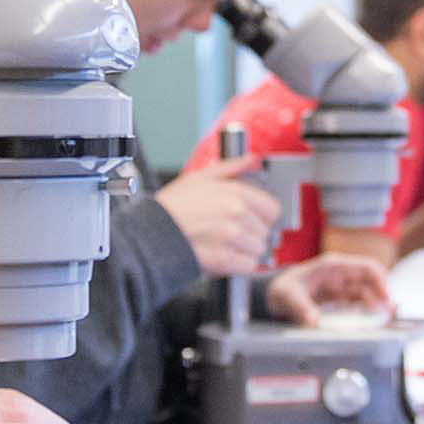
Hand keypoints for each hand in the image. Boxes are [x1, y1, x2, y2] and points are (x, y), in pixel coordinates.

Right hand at [154, 155, 280, 275]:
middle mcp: (237, 214)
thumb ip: (231, 167)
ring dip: (246, 251)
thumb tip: (251, 158)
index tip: (252, 220)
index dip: (263, 216)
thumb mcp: (199, 177)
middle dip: (251, 235)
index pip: (272, 209)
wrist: (151, 233)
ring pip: (258, 250)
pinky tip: (225, 257)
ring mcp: (231, 237)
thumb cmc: (172, 207)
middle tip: (232, 235)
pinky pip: (249, 266)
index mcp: (235, 192)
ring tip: (226, 246)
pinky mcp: (224, 259)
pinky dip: (240, 265)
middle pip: (265, 232)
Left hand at [265, 253, 392, 326]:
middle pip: (371, 283)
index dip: (381, 282)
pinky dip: (365, 313)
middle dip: (382, 297)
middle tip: (389, 315)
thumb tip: (313, 321)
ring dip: (376, 307)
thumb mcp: (288, 297)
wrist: (272, 295)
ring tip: (384, 321)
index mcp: (334, 267)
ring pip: (366, 295)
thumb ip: (300, 308)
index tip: (386, 300)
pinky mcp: (338, 301)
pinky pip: (357, 306)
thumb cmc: (281, 289)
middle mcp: (341, 276)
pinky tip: (371, 323)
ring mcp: (340, 288)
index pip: (367, 268)